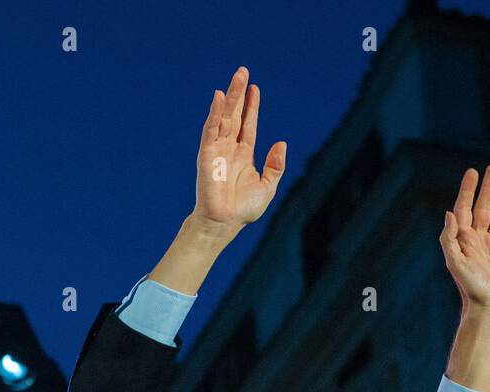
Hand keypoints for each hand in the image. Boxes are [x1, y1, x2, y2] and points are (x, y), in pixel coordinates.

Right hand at [192, 66, 286, 236]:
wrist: (224, 222)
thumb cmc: (243, 209)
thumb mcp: (267, 186)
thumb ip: (275, 165)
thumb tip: (281, 142)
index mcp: (243, 154)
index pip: (248, 124)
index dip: (252, 107)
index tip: (255, 89)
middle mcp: (229, 148)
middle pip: (235, 115)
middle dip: (240, 94)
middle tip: (243, 71)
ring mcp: (217, 149)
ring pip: (224, 117)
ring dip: (231, 96)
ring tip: (237, 76)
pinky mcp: (207, 153)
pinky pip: (211, 128)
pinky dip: (215, 112)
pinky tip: (220, 97)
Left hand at [440, 166, 489, 323]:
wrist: (488, 310)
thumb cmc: (470, 289)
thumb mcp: (455, 263)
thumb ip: (450, 238)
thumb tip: (449, 213)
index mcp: (464, 240)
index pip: (465, 208)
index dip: (468, 190)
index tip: (473, 172)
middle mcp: (478, 240)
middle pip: (483, 207)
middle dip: (488, 188)